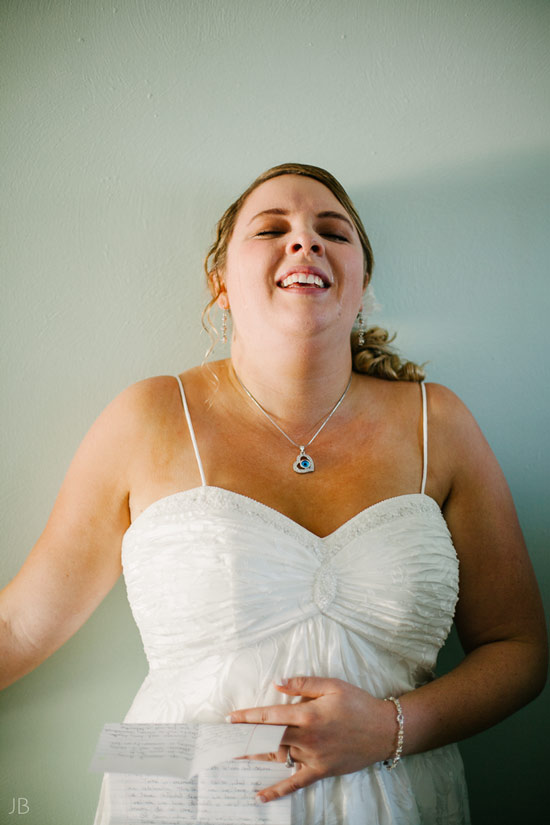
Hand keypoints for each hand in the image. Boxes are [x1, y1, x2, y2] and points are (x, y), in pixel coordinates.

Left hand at [227, 676, 394, 802]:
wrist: (384, 730)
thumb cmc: (358, 704)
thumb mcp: (332, 685)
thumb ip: (303, 684)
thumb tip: (277, 682)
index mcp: (308, 714)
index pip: (270, 716)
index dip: (249, 717)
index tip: (231, 718)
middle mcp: (307, 738)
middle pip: (268, 738)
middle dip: (245, 738)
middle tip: (224, 740)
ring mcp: (313, 757)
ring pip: (278, 757)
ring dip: (254, 758)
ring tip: (233, 757)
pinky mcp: (321, 770)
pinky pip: (295, 783)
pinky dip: (277, 790)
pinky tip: (260, 795)